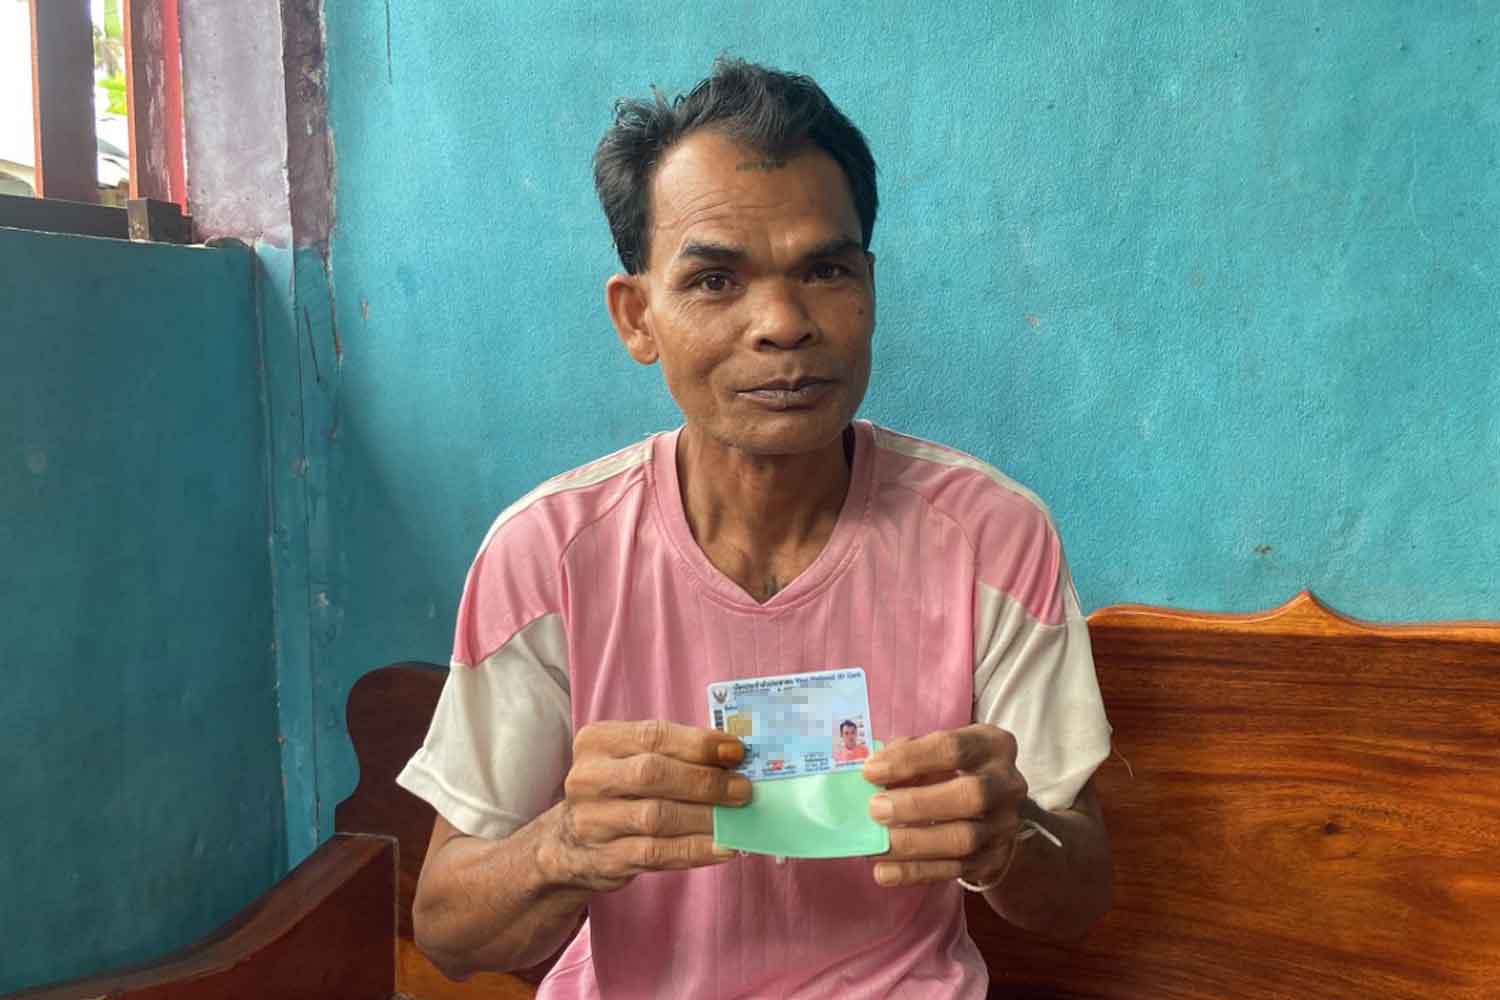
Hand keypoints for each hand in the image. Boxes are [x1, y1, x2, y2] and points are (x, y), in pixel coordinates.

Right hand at [546, 720, 750, 892]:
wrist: (571, 844)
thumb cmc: (617, 791)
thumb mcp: (630, 759)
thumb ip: (674, 754)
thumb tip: (733, 756)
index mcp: (597, 742)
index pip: (652, 736)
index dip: (699, 744)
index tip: (736, 751)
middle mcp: (588, 778)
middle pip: (652, 774)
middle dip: (705, 781)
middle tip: (743, 789)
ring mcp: (592, 821)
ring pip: (656, 816)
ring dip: (705, 817)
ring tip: (738, 818)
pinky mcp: (605, 859)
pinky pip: (657, 854)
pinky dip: (696, 849)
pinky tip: (723, 846)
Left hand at [862, 724, 1027, 887]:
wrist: (992, 808)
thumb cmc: (952, 769)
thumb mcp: (936, 750)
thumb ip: (906, 755)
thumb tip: (874, 773)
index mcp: (992, 745)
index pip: (952, 748)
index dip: (909, 760)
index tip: (871, 772)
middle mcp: (1007, 785)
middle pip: (970, 795)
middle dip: (917, 805)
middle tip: (876, 810)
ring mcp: (1005, 825)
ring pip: (963, 839)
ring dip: (913, 843)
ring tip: (876, 845)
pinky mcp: (994, 859)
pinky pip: (955, 870)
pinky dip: (916, 872)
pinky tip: (885, 872)